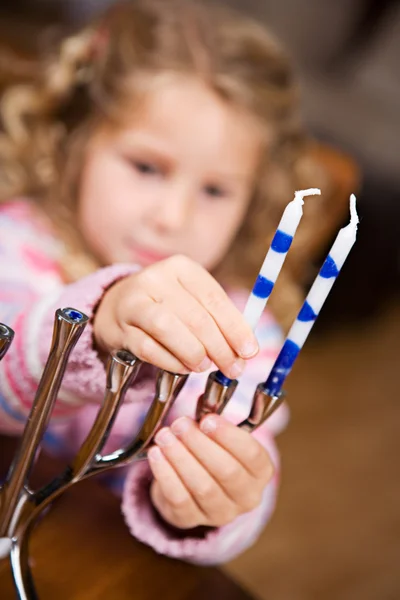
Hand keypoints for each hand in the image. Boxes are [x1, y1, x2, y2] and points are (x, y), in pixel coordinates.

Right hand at [93, 255, 257, 377]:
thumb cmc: (167, 306)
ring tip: (205, 367)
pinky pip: (148, 349)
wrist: (117, 307)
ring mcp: (134, 302)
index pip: (214, 299)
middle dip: (220, 348)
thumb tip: (246, 349)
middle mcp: (155, 279)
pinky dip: (171, 362)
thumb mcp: (193, 300)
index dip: (235, 328)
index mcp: (181, 267)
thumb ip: (219, 319)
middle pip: (195, 317)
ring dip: (193, 353)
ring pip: (168, 329)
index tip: (249, 351)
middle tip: (233, 369)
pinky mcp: (119, 328)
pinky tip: (184, 368)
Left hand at [147, 414, 273, 528]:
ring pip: (202, 486)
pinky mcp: (191, 520)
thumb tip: (201, 404)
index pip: (252, 455)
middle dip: (200, 444)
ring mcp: (220, 513)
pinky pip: (178, 498)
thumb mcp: (221, 436)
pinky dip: (165, 474)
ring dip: (180, 457)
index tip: (208, 419)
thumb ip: (215, 421)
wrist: (193, 486)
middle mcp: (247, 497)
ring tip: (165, 436)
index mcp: (261, 472)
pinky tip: (156, 454)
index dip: (229, 436)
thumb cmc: (213, 451)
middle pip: (226, 472)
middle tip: (180, 424)